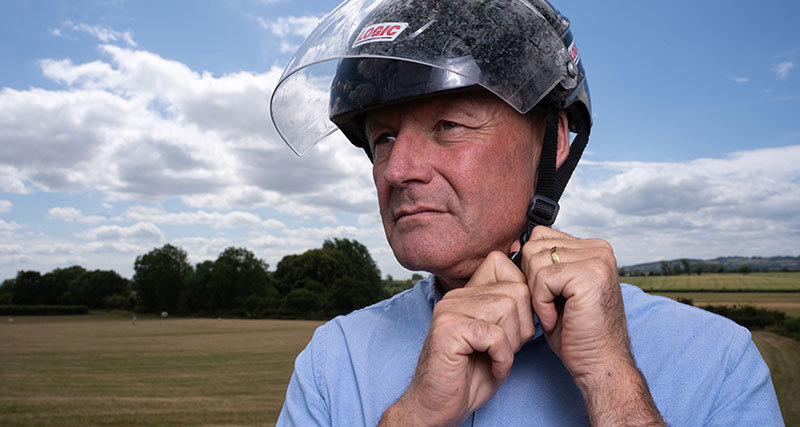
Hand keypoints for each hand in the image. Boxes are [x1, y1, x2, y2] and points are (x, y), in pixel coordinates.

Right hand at [380, 252, 534, 425]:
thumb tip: (538, 289)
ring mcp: (450, 311)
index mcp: (467, 293)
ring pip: (508, 308)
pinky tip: (492, 368)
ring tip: (497, 358)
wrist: (437, 407)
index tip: (517, 325)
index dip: (522, 293)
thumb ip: (510, 311)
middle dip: (522, 325)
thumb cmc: (470, 375)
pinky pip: (495, 335)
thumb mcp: (497, 337)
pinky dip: (502, 358)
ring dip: (512, 342)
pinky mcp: (449, 330)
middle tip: (506, 350)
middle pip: (516, 290)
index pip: (502, 263)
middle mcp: (456, 296)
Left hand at [520, 226, 663, 424]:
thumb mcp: (553, 290)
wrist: (598, 364)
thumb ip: (539, 264)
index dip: (532, 267)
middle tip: (549, 306)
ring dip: (536, 294)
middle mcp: (598, 249)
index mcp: (592, 248)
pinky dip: (541, 304)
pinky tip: (555, 319)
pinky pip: (542, 278)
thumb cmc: (575, 332)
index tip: (546, 294)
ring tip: (554, 313)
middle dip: (531, 280)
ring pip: (535, 260)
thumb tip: (513, 245)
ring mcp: (597, 260)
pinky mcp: (589, 275)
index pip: (541, 236)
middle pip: (535, 246)